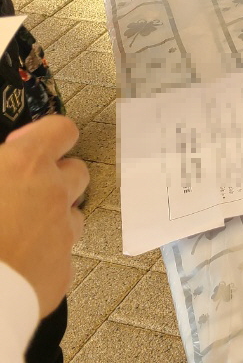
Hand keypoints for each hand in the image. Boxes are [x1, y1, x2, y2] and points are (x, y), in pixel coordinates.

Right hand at [0, 116, 88, 317]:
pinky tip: (19, 262)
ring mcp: (61, 234)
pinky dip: (45, 257)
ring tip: (17, 231)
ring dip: (52, 218)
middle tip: (24, 190)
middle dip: (54, 178)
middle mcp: (52, 195)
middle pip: (75, 172)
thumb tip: (0, 163)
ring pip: (72, 215)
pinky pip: (61, 256)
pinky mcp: (61, 272)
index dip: (46, 134)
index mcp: (24, 165)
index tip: (32, 140)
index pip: (60, 130)